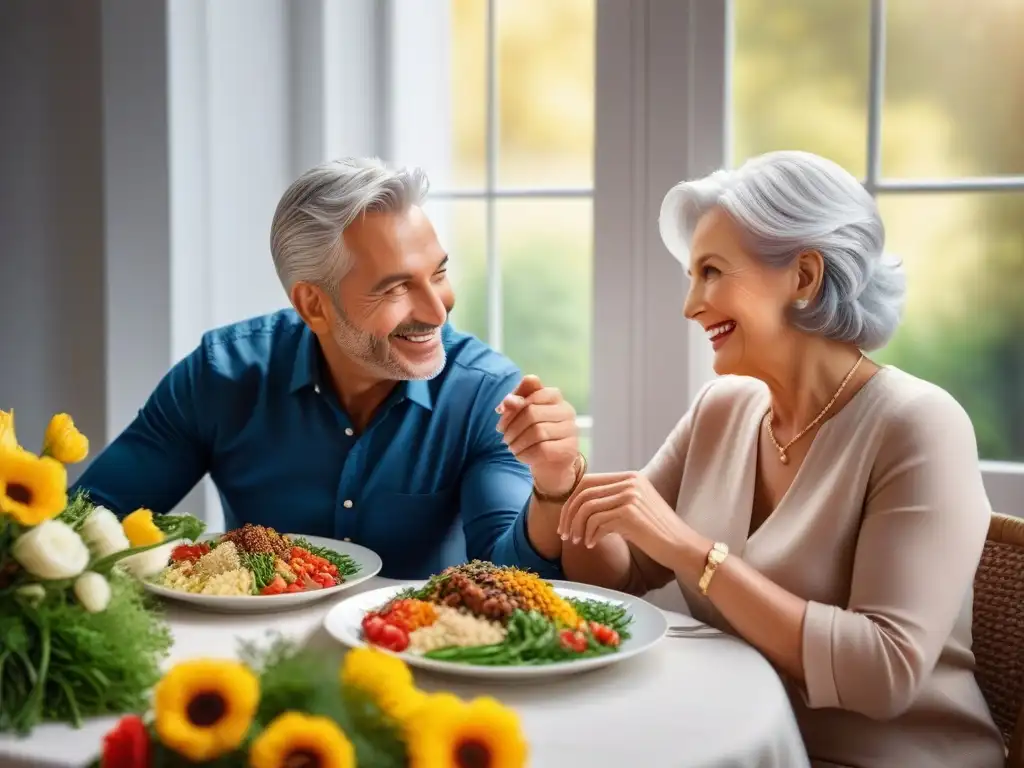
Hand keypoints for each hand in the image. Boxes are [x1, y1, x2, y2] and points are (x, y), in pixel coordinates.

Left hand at [496, 375, 578, 495]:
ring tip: (511, 447)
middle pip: (532, 412)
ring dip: (517, 442)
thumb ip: (514, 402)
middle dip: (512, 427)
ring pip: (537, 432)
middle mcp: (566, 410)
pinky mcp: (569, 448)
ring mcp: (570, 429)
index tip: (502, 418)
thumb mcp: (521, 414)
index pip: (532, 388)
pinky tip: (521, 455)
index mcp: (554, 396)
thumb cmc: (534, 433)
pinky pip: (542, 450)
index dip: (512, 405)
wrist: (550, 461)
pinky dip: (525, 454)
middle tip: (505, 437)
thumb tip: (508, 401)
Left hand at [558, 471, 697, 569]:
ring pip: (587, 507)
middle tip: (565, 535)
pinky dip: (590, 535)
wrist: (682, 546)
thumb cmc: (657, 533)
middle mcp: (630, 482)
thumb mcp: (635, 509)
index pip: (587, 481)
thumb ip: (612, 501)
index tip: (565, 521)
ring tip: (577, 542)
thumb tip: (578, 506)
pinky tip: (592, 545)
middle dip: (568, 515)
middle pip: (583, 492)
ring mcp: (630, 496)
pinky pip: (597, 521)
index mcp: (630, 477)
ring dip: (577, 527)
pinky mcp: (630, 513)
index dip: (571, 501)